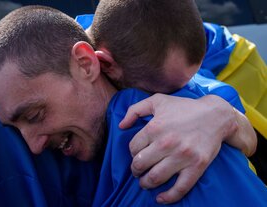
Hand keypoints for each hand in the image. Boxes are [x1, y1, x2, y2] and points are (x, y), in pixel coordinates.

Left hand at [119, 94, 239, 202]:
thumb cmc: (183, 107)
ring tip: (144, 183)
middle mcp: (166, 143)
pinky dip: (168, 197)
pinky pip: (180, 188)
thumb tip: (121, 126)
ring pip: (155, 178)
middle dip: (135, 170)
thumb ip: (135, 110)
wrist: (215, 115)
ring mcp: (182, 156)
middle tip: (137, 170)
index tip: (136, 154)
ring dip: (145, 183)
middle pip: (140, 164)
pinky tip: (160, 198)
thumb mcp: (157, 101)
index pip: (133, 148)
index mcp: (155, 127)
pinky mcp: (196, 166)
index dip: (132, 152)